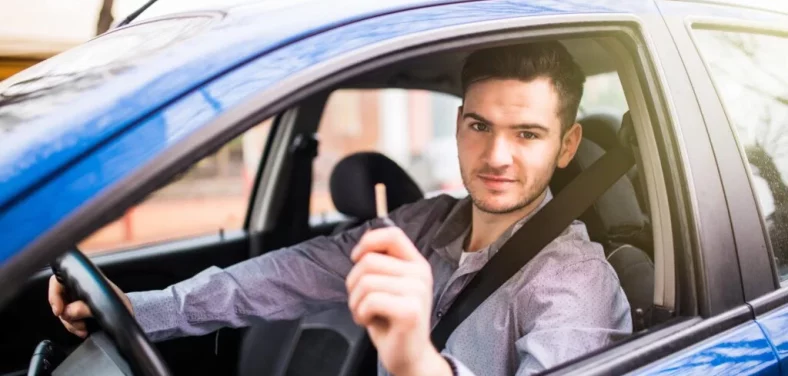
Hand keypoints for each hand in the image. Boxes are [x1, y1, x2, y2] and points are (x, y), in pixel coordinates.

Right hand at [48, 275, 132, 337]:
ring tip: (83, 329)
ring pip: (62, 312)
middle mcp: (77, 289)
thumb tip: (68, 311)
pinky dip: (73, 327)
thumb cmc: (119, 304)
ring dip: (70, 324)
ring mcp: (76, 300)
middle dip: (64, 315)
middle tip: (77, 324)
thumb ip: (87, 308)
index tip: (59, 310)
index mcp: (84, 280)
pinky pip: (68, 320)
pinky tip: (83, 331)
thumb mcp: (106, 305)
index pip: (59, 280)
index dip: (54, 294)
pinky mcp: (78, 312)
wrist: (127, 314)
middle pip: (57, 300)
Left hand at [346, 227, 451, 375]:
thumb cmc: (392, 320)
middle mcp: (421, 274)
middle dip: (353, 283)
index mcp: (416, 263)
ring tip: (365, 313)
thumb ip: (381, 265)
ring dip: (355, 302)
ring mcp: (418, 291)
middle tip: (361, 301)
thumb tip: (361, 249)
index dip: (368, 241)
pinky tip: (369, 322)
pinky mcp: (410, 311)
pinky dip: (360, 313)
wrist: (409, 356)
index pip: (392, 234)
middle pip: (370, 260)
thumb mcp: (388, 285)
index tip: (356, 258)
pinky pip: (370, 301)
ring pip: (366, 282)